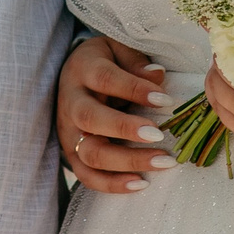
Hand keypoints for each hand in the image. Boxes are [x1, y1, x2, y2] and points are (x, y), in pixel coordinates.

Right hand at [57, 35, 177, 194]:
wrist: (75, 76)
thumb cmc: (106, 62)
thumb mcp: (118, 48)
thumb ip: (136, 61)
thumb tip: (158, 76)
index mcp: (82, 69)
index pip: (105, 79)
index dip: (134, 89)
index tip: (165, 100)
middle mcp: (70, 102)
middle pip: (90, 118)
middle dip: (125, 129)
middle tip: (159, 135)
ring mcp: (69, 132)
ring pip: (90, 152)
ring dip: (126, 162)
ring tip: (162, 162)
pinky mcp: (72, 155)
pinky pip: (88, 176)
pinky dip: (113, 185)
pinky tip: (142, 183)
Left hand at [204, 58, 233, 154]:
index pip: (232, 77)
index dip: (225, 58)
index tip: (226, 44)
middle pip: (220, 92)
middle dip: (216, 70)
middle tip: (221, 54)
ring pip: (219, 107)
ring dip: (214, 86)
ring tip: (218, 70)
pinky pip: (226, 120)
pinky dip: (219, 103)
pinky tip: (221, 91)